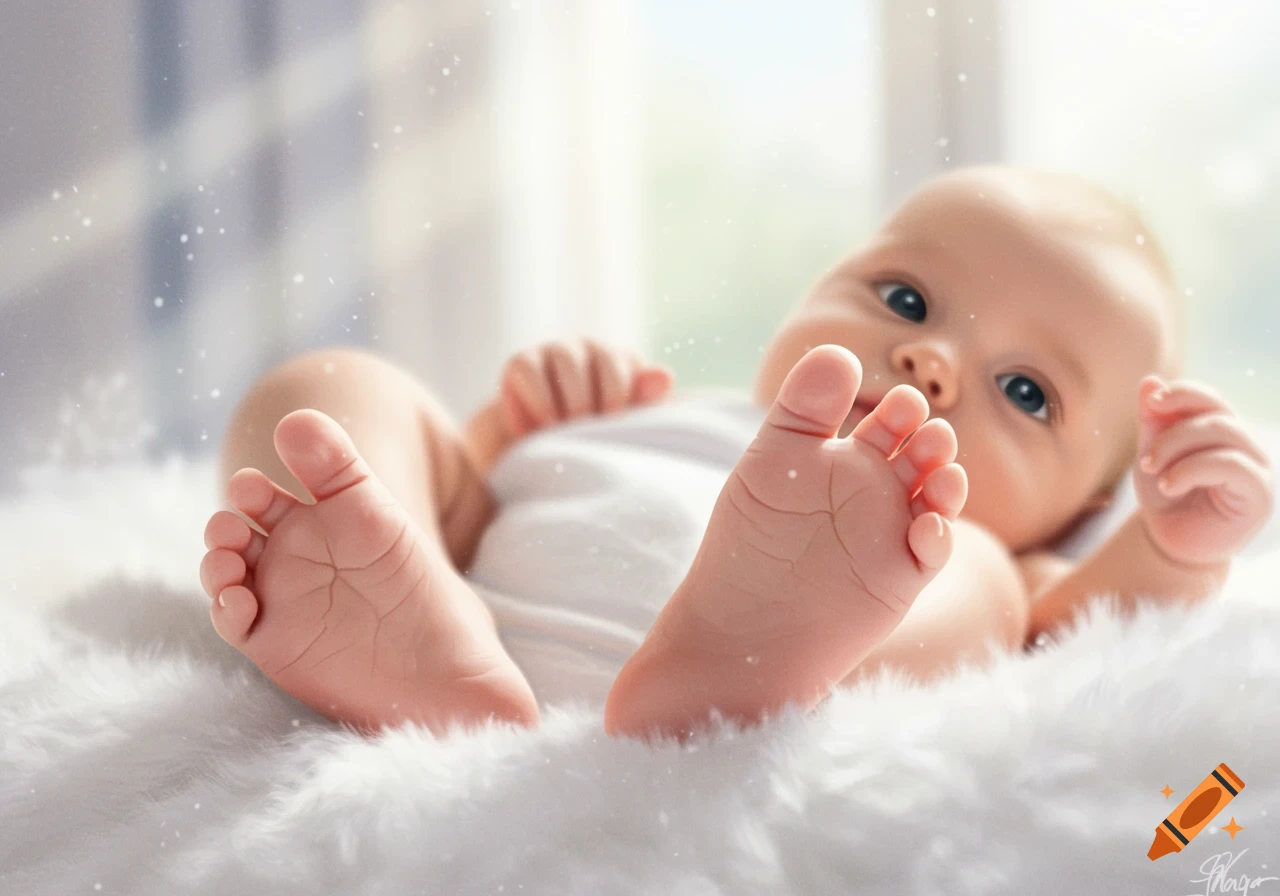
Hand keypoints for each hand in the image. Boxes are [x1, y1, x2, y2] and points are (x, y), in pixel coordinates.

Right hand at [498, 338, 672, 439]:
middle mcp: (591, 349)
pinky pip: (531, 370)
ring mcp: (556, 351)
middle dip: (597, 400)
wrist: (538, 455)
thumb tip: (665, 376)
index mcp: (622, 362)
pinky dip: (539, 401)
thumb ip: (644, 400)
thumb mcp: (621, 425)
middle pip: (603, 357)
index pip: (629, 363)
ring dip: (570, 401)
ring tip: (565, 431)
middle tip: (586, 430)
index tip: (611, 425)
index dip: (621, 397)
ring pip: (568, 359)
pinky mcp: (522, 361)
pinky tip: (540, 427)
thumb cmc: (589, 442)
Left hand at [1134, 375, 1273, 566]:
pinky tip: (1169, 484)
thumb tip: (1150, 380)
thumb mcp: (1153, 453)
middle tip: (1144, 459)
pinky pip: (1232, 464)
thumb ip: (1153, 420)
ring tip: (1154, 472)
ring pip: (1224, 433)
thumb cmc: (1165, 496)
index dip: (1182, 393)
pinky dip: (1192, 469)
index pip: (1211, 398)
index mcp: (1224, 430)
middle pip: (1216, 414)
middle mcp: (1247, 445)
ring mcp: (1258, 468)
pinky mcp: (1260, 494)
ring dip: (1178, 449)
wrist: (1171, 543)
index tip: (1151, 403)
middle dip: (1172, 432)